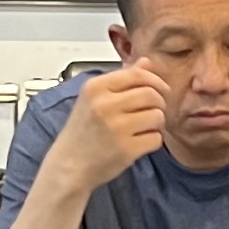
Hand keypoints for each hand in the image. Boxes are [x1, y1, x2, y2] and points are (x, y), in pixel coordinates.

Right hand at [43, 65, 168, 199]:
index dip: (155, 81)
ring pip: (158, 116)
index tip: (160, 89)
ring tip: (143, 128)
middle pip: (152, 94)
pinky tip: (139, 142)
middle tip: (153, 111)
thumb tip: (146, 62)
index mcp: (95, 87)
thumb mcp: (94, 99)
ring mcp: (117, 128)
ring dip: (156, 123)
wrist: (68, 166)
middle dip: (159, 103)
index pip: (137, 74)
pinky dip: (153, 141)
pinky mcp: (127, 149)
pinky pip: (156, 138)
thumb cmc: (82, 132)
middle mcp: (105, 105)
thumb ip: (122, 79)